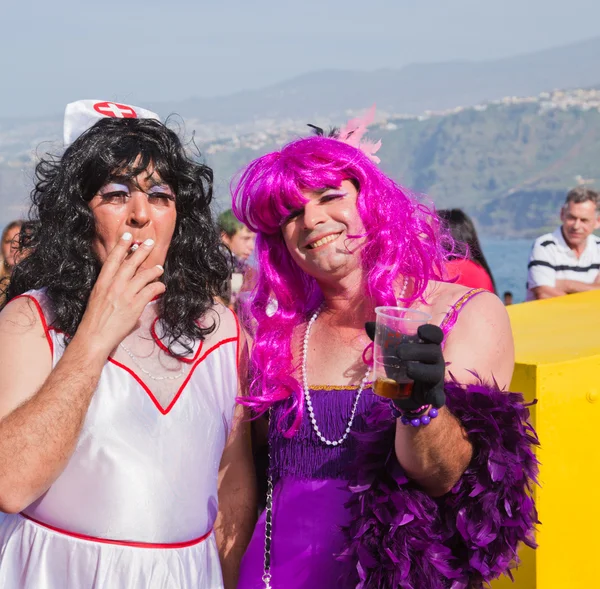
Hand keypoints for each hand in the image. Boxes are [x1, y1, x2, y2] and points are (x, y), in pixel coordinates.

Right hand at [75, 234, 165, 356]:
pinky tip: (161, 287)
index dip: (121, 247)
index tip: (127, 236)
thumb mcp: (98, 300)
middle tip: (150, 243)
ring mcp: (125, 295)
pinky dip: (158, 287)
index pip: (112, 260)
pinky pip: (151, 291)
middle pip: (130, 264)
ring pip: (143, 276)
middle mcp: (113, 286)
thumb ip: (111, 292)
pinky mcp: (135, 305)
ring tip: (160, 268)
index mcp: (102, 283)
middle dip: (141, 252)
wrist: (94, 337)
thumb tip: (124, 292)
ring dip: (154, 270)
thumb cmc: (94, 322)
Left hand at [365, 322, 445, 410]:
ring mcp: (436, 377)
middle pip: (434, 351)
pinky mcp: (434, 394)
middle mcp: (435, 360)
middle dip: (417, 351)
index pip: (436, 335)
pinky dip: (437, 397)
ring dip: (421, 370)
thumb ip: (383, 336)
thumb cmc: (401, 364)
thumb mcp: (392, 351)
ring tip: (407, 369)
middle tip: (399, 352)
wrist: (404, 392)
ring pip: (435, 373)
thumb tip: (368, 324)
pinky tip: (434, 400)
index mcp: (427, 346)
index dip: (430, 331)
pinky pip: (438, 396)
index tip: (419, 331)